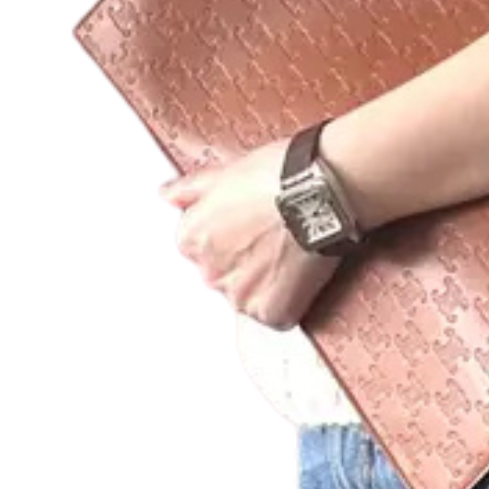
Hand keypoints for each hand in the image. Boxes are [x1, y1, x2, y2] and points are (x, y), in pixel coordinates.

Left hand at [158, 139, 343, 330]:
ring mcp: (240, 295)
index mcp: (191, 239)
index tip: (249, 227)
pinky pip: (275, 315)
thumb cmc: (279, 176)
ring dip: (264, 283)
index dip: (229, 236)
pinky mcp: (271, 312)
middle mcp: (209, 271)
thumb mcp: (227, 172)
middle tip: (272, 238)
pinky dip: (288, 301)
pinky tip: (298, 274)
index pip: (200, 249)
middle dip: (244, 262)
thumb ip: (191, 190)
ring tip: (289, 253)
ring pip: (247, 297)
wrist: (320, 192)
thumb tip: (168, 195)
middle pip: (222, 275)